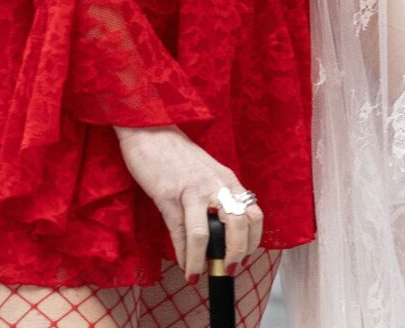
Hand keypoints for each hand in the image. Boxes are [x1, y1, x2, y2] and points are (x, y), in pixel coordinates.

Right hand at [114, 125, 263, 280]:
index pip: (254, 213)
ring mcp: (191, 191)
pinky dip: (183, 254)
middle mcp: (215, 185)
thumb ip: (218, 196)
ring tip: (201, 273)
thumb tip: (223, 231)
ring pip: (205, 233)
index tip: (245, 256)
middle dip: (236, 254)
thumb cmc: (178, 155)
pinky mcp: (167, 196)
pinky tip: (184, 265)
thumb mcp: (207, 173)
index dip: (253, 240)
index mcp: (227, 179)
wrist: (150, 130)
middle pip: (238, 225)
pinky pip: (179, 232)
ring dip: (203, 260)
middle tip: (229, 270)